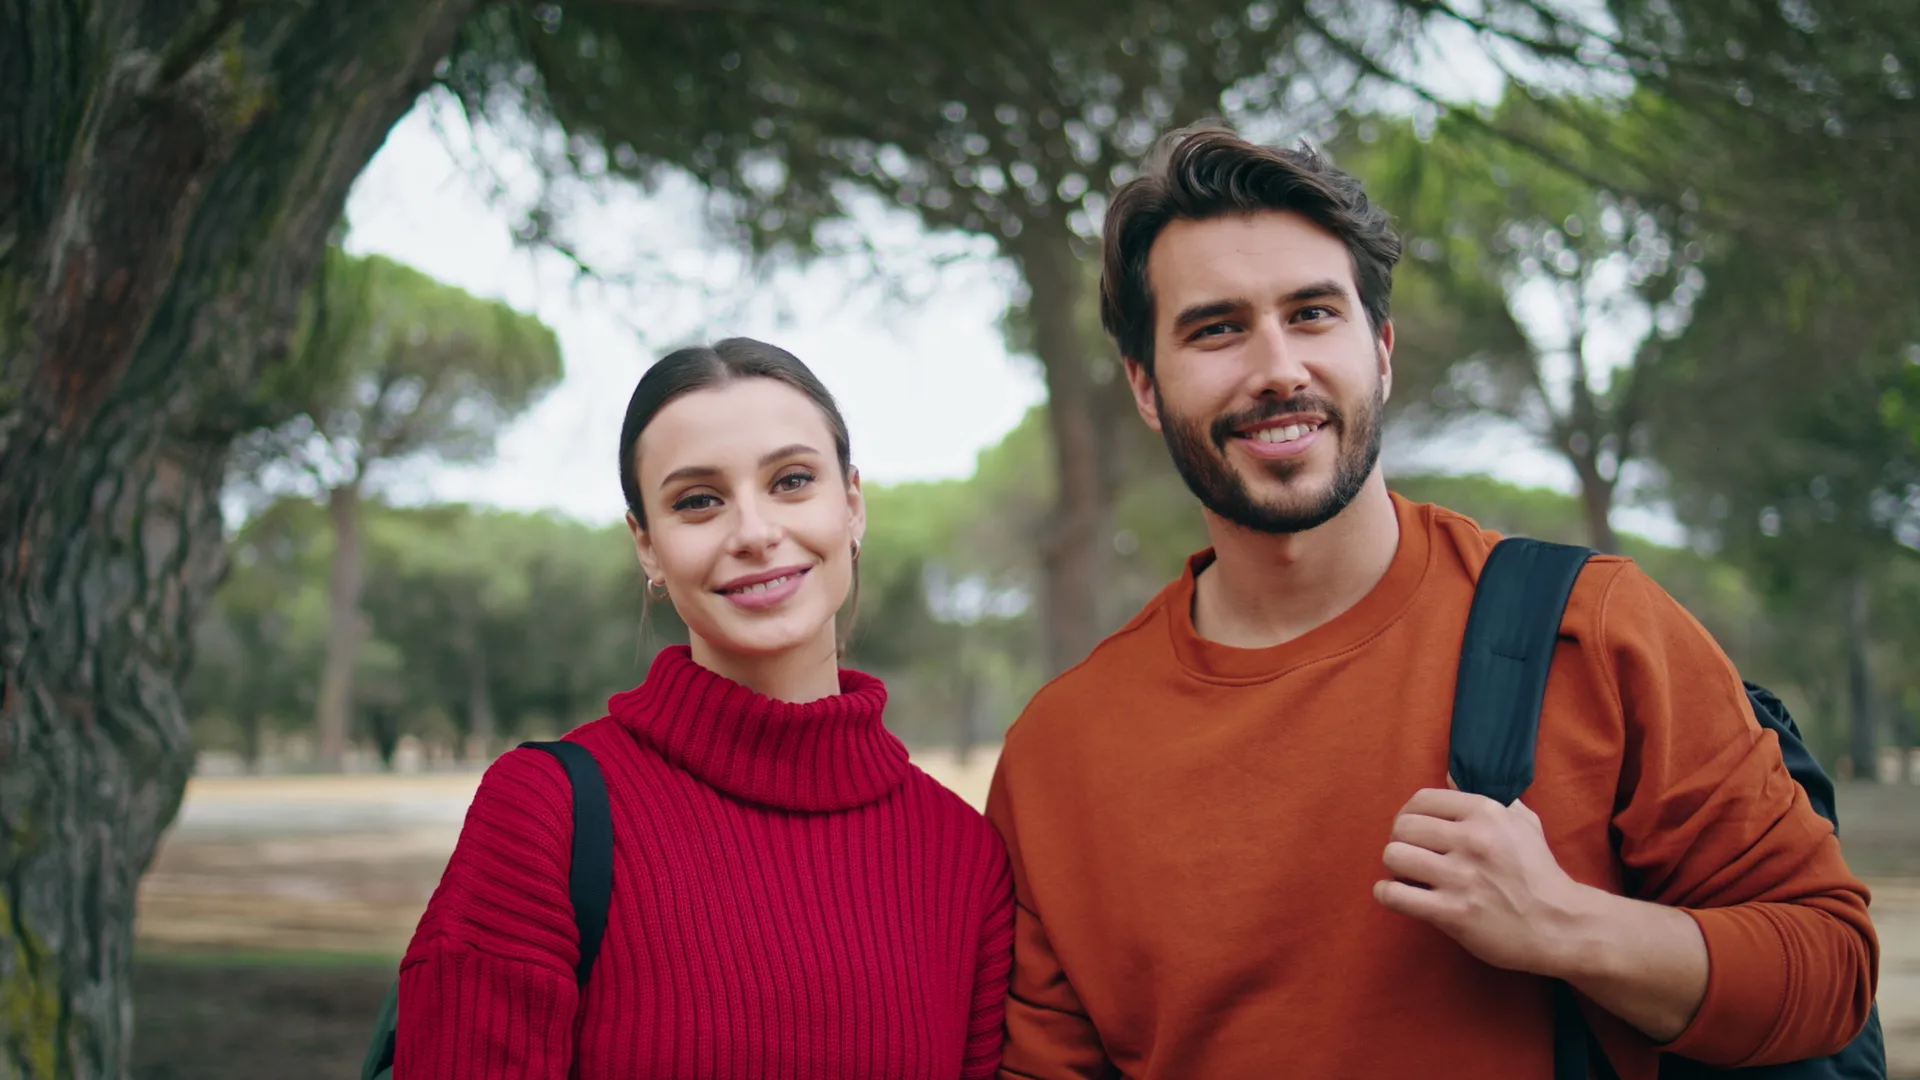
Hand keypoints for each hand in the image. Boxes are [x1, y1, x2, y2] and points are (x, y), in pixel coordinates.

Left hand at [1373, 784, 1594, 976]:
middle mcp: (1472, 840)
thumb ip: (1489, 798)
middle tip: (1410, 855)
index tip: (1413, 830)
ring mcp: (1461, 877)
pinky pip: (1396, 895)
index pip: (1421, 799)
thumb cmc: (1539, 874)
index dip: (1409, 814)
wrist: (1560, 926)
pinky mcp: (1453, 913)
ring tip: (1407, 876)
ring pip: (1395, 856)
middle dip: (1400, 841)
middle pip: (1402, 827)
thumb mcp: (1524, 824)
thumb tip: (1449, 776)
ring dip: (1395, 868)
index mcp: (1486, 813)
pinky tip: (1396, 895)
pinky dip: (1387, 894)